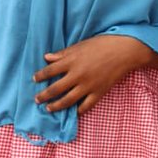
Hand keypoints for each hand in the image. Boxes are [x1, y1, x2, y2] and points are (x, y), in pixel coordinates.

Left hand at [33, 35, 152, 115]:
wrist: (123, 51)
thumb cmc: (101, 44)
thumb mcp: (80, 46)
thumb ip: (63, 54)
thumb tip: (46, 57)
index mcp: (71, 61)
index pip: (50, 71)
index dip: (40, 76)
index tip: (34, 79)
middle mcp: (77, 75)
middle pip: (55, 89)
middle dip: (44, 96)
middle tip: (37, 100)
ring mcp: (88, 86)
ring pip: (68, 100)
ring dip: (56, 106)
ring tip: (49, 109)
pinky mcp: (99, 92)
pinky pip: (86, 106)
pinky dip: (78, 111)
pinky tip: (73, 112)